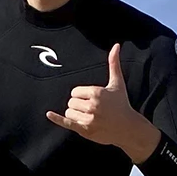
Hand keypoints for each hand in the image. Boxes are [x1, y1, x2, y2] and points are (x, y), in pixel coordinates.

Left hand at [46, 42, 161, 162]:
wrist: (128, 128)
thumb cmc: (122, 104)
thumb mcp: (117, 83)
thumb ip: (113, 63)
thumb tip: (116, 45)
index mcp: (96, 93)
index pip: (74, 92)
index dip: (80, 95)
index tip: (91, 99)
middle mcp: (92, 106)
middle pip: (70, 102)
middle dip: (78, 105)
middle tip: (92, 109)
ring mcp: (88, 119)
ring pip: (69, 113)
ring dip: (75, 114)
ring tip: (89, 116)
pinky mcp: (86, 130)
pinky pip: (67, 123)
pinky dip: (57, 119)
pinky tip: (49, 114)